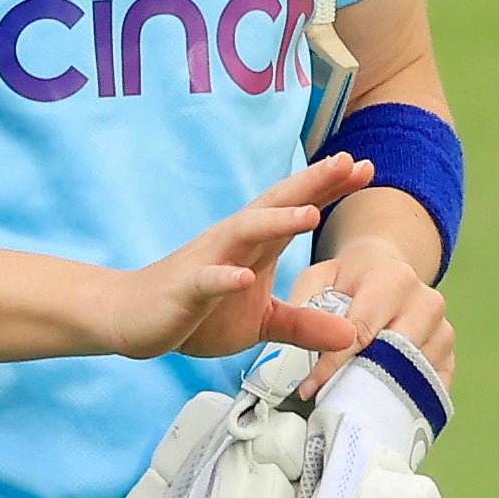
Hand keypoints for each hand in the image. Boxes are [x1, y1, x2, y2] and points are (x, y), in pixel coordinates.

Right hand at [94, 157, 385, 361]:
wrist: (132, 316)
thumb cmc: (197, 312)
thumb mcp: (261, 322)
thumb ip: (304, 324)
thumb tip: (350, 335)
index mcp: (255, 245)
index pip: (295, 207)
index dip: (328, 188)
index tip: (366, 167)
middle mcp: (233, 242)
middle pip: (276, 205)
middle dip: (312, 184)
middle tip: (349, 162)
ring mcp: (208, 262)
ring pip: (244, 233)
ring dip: (275, 221)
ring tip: (309, 214)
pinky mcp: (185, 290)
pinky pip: (206, 280)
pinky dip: (224, 277)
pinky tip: (242, 277)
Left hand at [281, 251, 460, 404]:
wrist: (388, 274)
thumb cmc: (349, 281)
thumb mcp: (320, 278)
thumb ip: (303, 303)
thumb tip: (291, 342)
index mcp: (395, 278)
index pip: (361, 331)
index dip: (332, 363)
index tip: (308, 388)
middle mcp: (427, 303)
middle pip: (393, 357)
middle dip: (357, 381)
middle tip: (328, 402)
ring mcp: (443, 331)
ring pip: (412, 376)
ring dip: (379, 395)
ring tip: (348, 405)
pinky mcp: (449, 355)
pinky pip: (430, 388)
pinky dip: (404, 401)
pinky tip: (377, 406)